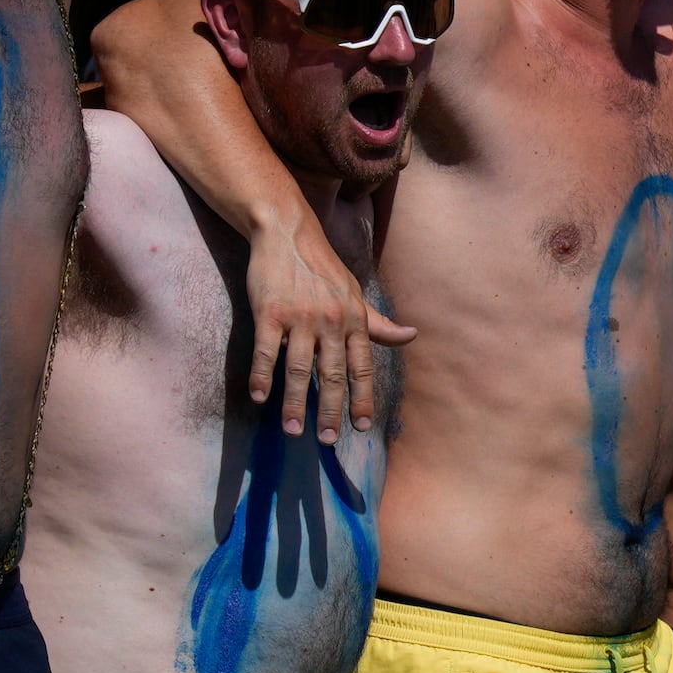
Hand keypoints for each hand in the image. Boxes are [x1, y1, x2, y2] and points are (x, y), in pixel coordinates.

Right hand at [245, 209, 406, 439]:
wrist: (287, 233)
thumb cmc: (322, 268)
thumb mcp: (355, 294)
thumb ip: (377, 323)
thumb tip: (411, 336)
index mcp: (353, 319)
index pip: (361, 367)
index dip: (362, 398)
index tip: (363, 426)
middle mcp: (330, 321)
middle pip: (332, 374)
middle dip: (331, 410)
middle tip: (328, 440)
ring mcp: (299, 317)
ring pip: (299, 368)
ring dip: (296, 403)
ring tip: (294, 431)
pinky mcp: (269, 312)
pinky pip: (267, 350)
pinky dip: (263, 375)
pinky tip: (260, 397)